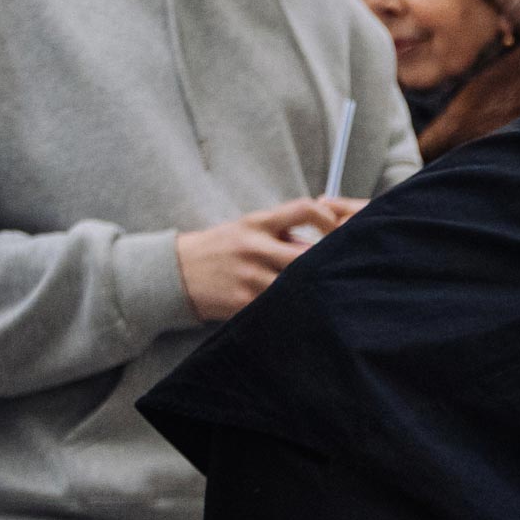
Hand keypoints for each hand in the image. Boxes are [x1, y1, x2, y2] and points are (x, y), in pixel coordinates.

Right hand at [175, 198, 346, 320]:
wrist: (175, 272)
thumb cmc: (222, 249)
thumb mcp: (248, 229)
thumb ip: (284, 233)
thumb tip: (327, 243)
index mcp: (257, 222)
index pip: (303, 209)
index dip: (328, 219)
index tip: (340, 232)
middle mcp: (254, 246)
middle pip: (307, 254)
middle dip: (326, 264)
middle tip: (343, 272)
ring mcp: (250, 275)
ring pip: (297, 284)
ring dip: (314, 290)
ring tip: (327, 294)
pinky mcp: (244, 301)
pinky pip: (280, 305)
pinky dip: (295, 307)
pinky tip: (305, 310)